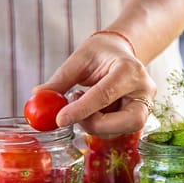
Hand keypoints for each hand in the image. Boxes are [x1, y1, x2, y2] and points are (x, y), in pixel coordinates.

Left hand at [35, 33, 155, 137]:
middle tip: (71, 114)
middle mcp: (144, 90)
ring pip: (121, 131)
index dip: (81, 110)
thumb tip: (38, 96)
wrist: (120, 51)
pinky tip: (93, 110)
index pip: (105, 94)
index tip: (59, 119)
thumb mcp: (79, 59)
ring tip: (82, 103)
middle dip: (95, 124)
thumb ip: (61, 79)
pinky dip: (100, 125)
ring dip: (94, 124)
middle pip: (127, 121)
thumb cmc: (101, 53)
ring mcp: (146, 105)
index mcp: (129, 69)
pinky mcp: (140, 117)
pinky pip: (118, 131)